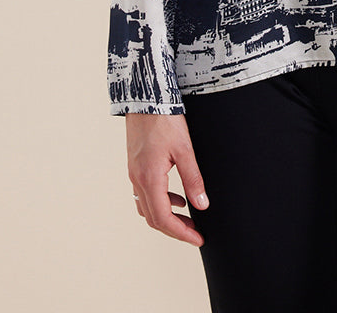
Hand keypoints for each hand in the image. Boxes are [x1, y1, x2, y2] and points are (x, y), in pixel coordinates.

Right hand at [126, 112, 208, 246]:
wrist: (146, 97)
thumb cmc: (164, 120)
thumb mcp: (184, 149)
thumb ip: (193, 178)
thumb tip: (202, 205)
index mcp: (149, 178)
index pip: (164, 218)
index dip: (181, 233)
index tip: (198, 239)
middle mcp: (137, 180)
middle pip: (153, 218)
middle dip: (175, 229)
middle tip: (195, 233)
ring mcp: (134, 174)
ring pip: (147, 208)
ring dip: (166, 217)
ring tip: (188, 217)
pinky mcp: (135, 166)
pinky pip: (144, 195)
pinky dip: (160, 202)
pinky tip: (176, 196)